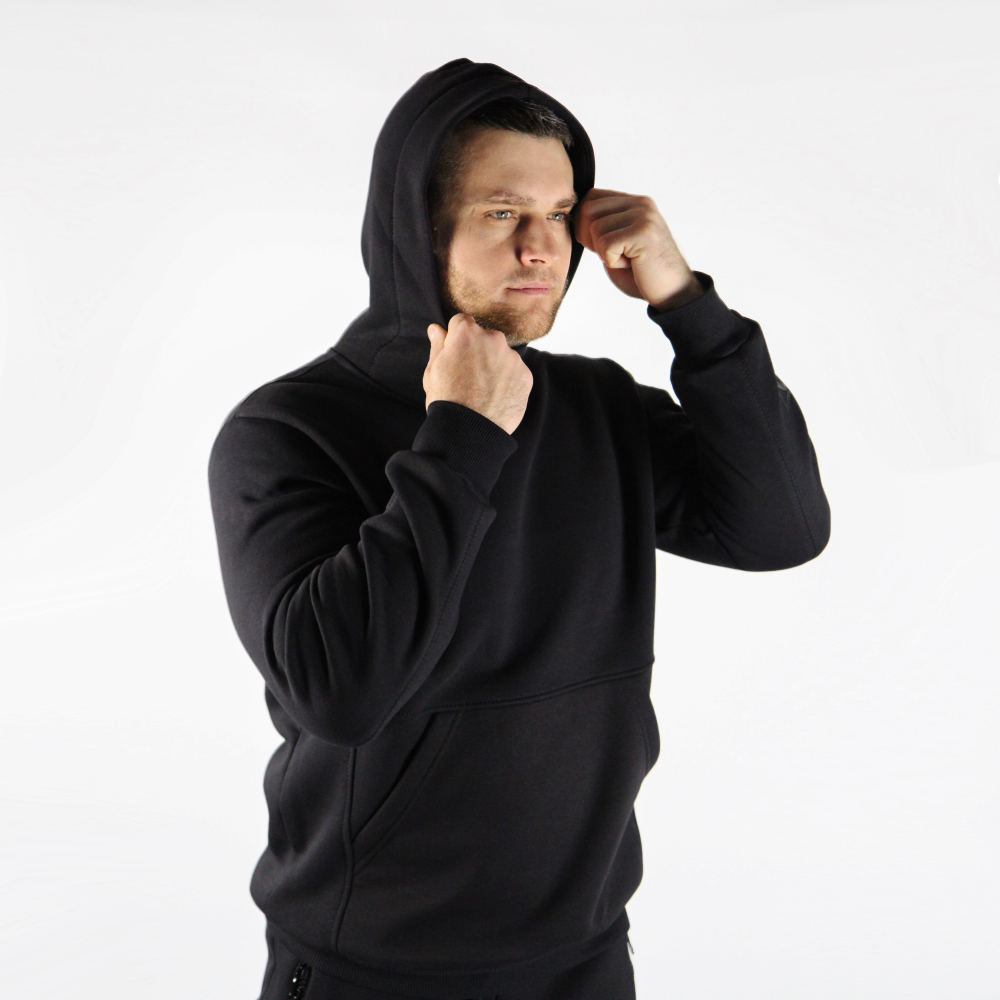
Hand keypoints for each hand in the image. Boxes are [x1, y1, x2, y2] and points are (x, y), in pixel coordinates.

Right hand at [423, 314, 532, 434]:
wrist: (469, 432)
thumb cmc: (446, 401)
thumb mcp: (433, 372)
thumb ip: (438, 346)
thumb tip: (436, 329)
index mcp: (466, 333)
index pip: (462, 322)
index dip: (457, 338)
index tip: (455, 354)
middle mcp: (492, 338)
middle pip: (485, 336)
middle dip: (478, 350)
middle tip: (469, 376)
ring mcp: (512, 357)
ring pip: (502, 354)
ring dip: (494, 365)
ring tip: (483, 390)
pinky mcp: (525, 375)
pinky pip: (515, 372)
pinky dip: (508, 381)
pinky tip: (496, 397)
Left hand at [574, 188, 703, 309]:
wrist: (673, 292)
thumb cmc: (642, 272)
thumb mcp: (619, 242)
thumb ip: (603, 226)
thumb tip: (572, 216)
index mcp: (634, 202)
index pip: (591, 198)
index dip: (584, 224)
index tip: (599, 245)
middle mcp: (640, 204)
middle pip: (588, 210)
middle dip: (589, 239)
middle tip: (612, 254)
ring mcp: (643, 216)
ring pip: (595, 229)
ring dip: (605, 253)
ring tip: (628, 259)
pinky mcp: (643, 233)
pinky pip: (606, 245)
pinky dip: (613, 262)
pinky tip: (632, 265)